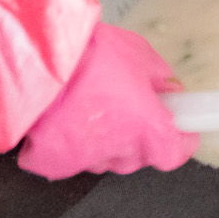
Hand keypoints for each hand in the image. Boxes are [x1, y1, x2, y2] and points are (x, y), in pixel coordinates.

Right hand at [17, 24, 193, 178]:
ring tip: (90, 106)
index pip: (175, 152)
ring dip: (107, 139)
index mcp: (148, 130)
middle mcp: (121, 153)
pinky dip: (73, 143)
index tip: (177, 126)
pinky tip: (65, 119)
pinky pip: (74, 157)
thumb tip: (170, 91)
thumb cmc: (92, 54)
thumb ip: (160, 78)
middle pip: (140, 154)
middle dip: (139, 134)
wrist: (40, 62)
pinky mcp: (56, 164)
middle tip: (127, 105)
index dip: (179, 140)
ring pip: (108, 156)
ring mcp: (88, 161)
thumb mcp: (139, 53)